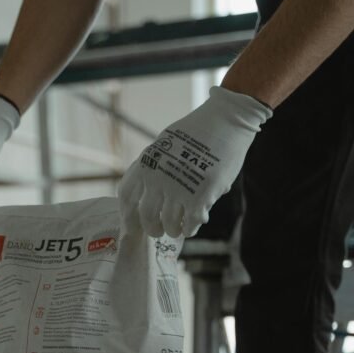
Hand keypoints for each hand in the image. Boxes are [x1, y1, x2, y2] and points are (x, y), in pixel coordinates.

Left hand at [117, 86, 272, 238]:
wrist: (226, 121)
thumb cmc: (197, 131)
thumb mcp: (164, 144)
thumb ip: (153, 166)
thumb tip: (146, 192)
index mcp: (146, 163)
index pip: (127, 196)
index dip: (128, 215)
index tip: (132, 224)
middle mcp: (157, 178)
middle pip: (146, 216)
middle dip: (151, 228)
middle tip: (157, 231)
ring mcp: (178, 189)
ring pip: (169, 224)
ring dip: (173, 230)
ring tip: (176, 229)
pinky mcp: (199, 197)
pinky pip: (190, 224)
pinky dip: (190, 229)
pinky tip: (191, 227)